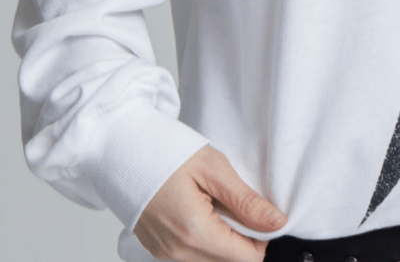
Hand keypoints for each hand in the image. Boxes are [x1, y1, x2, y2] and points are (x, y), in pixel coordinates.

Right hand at [134, 143, 286, 260]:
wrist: (122, 150)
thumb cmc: (164, 152)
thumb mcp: (213, 168)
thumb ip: (246, 201)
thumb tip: (276, 222)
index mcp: (194, 231)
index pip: (246, 258)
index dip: (264, 237)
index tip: (264, 213)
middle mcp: (178, 251)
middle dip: (243, 237)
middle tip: (237, 202)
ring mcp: (166, 253)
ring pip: (212, 260)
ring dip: (224, 238)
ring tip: (215, 203)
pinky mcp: (159, 249)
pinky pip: (193, 254)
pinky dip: (205, 237)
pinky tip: (201, 210)